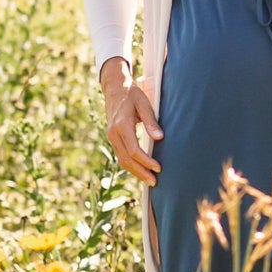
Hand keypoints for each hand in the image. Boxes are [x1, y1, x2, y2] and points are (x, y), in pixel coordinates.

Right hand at [100, 57, 162, 185]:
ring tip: (149, 180)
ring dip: (135, 172)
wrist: (115, 88)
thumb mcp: (144, 104)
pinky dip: (130, 165)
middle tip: (154, 183)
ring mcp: (111, 137)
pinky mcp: (113, 138)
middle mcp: (114, 134)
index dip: (146, 161)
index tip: (158, 168)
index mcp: (122, 125)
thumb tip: (160, 138)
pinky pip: (121, 155)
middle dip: (141, 173)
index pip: (134, 150)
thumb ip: (151, 121)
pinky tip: (141, 170)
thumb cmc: (132, 94)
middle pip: (126, 160)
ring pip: (122, 160)